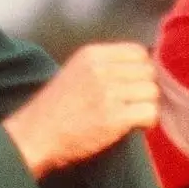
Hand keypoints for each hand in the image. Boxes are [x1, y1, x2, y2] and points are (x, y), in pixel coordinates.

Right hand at [2, 43, 158, 176]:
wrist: (35, 136)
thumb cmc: (54, 109)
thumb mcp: (75, 71)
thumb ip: (103, 65)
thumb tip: (139, 68)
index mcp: (92, 54)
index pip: (138, 51)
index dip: (141, 69)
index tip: (135, 83)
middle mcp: (101, 69)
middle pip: (149, 71)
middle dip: (146, 88)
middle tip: (135, 102)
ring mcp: (108, 93)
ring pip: (152, 92)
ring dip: (147, 105)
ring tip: (133, 115)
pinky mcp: (115, 118)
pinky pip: (150, 113)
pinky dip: (148, 122)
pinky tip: (134, 126)